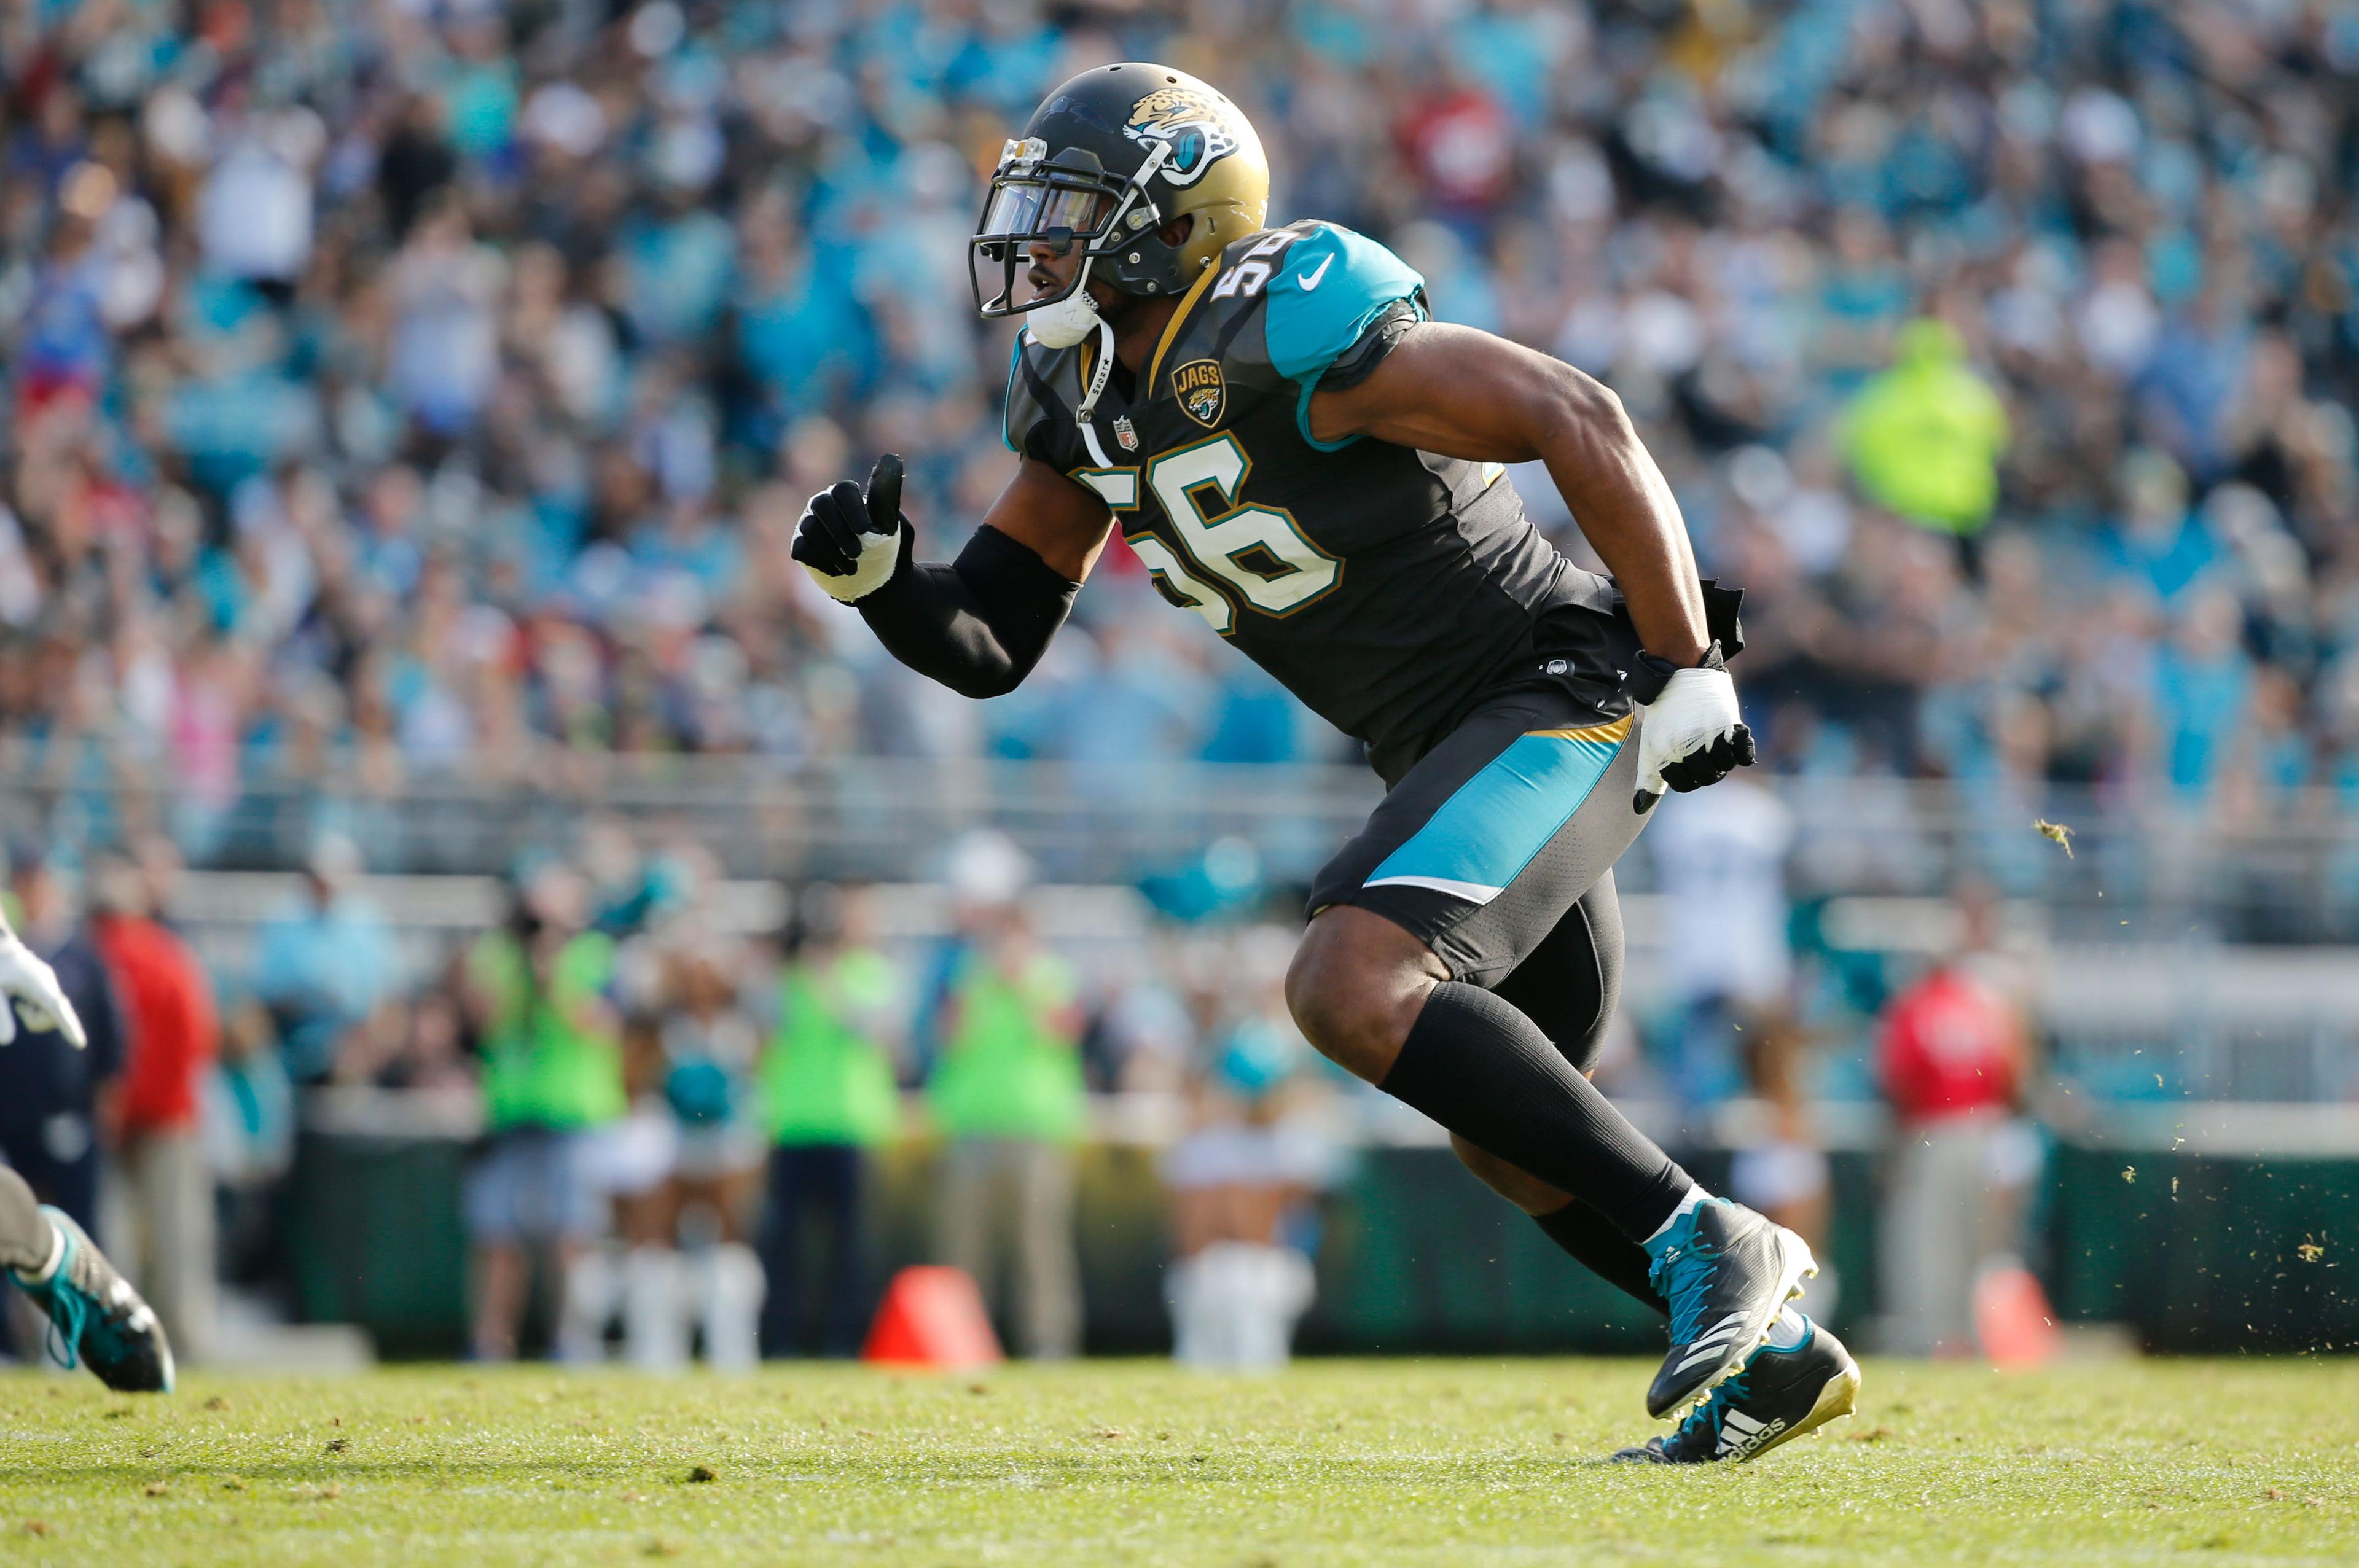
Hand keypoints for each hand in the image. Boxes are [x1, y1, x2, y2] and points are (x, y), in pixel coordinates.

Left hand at [0, 929, 85, 1047]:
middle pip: (53, 1016)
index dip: (68, 1026)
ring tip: (17, 1002)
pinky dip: (34, 1012)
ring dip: (33, 1017)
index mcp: (37, 983)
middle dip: (34, 1021)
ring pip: (51, 1015)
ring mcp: (51, 986)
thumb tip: (8, 1041)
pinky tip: (22, 999)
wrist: (2, 947)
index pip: (56, 1007)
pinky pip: (48, 1009)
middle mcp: (50, 984)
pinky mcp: (49, 988)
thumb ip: (0, 1014)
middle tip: (17, 1007)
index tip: (79, 1044)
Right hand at [792, 453, 908, 603]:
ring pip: (809, 528)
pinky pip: (802, 548)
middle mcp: (825, 505)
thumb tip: (892, 458)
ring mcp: (810, 525)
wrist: (880, 582)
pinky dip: (820, 561)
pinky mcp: (802, 547)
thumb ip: (888, 493)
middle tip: (857, 553)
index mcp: (848, 496)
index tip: (866, 530)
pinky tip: (838, 572)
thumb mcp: (893, 523)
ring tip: (852, 569)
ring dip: (832, 550)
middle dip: (839, 530)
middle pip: (820, 504)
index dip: (852, 509)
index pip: (842, 489)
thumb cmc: (888, 548)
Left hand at [1631, 649, 1755, 814]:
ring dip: (1724, 761)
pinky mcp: (1729, 720)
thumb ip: (1648, 777)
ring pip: (1726, 765)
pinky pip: (1743, 749)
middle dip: (1707, 772)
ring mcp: (1709, 732)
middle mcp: (1687, 743)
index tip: (1687, 766)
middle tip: (1704, 757)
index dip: (1687, 780)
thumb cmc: (1663, 714)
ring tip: (1716, 747)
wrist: (1678, 672)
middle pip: (1708, 777)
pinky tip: (1736, 746)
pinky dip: (1744, 753)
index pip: (1684, 784)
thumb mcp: (1650, 744)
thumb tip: (1638, 808)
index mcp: (1666, 750)